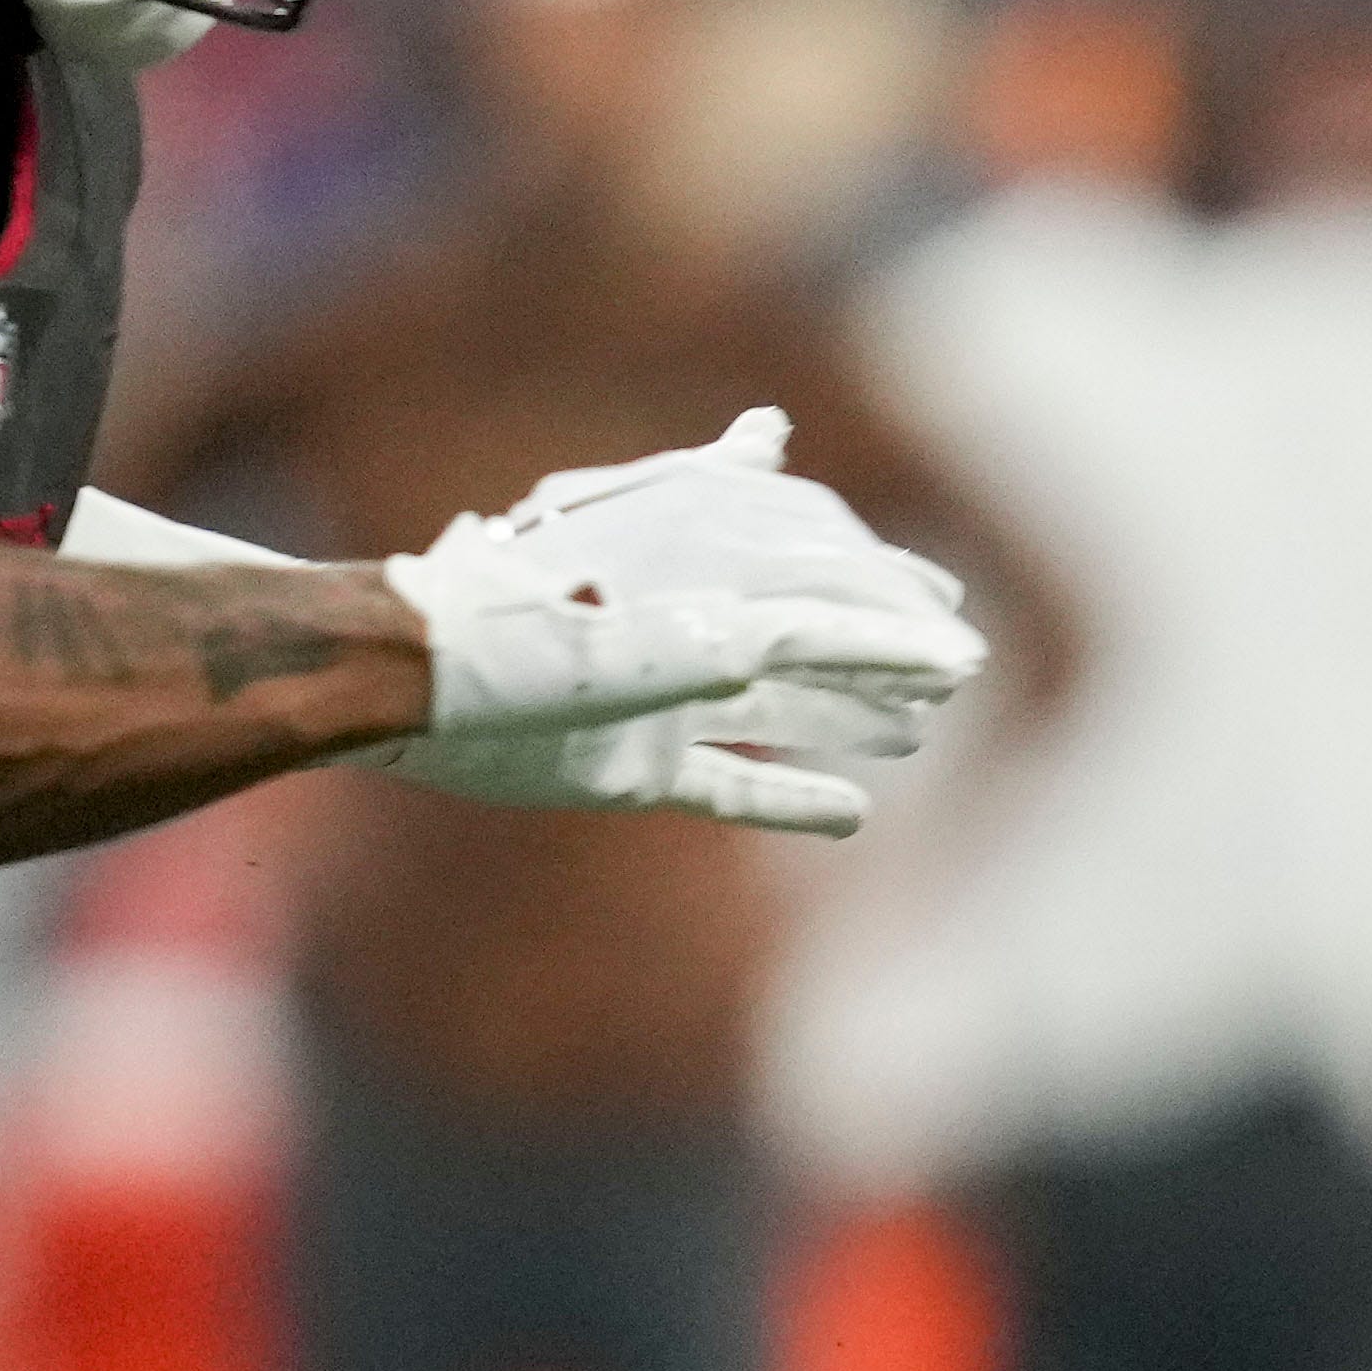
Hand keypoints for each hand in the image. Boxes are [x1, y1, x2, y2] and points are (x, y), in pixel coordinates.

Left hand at [384, 410, 987, 833]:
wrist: (418, 677)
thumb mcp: (699, 603)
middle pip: (803, 636)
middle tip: (953, 674)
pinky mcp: (626, 767)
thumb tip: (927, 632)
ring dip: (849, 719)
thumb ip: (815, 620)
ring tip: (915, 735)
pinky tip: (851, 815)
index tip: (952, 620)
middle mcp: (682, 621)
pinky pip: (728, 787)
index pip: (817, 566)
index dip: (889, 594)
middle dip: (877, 651)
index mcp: (697, 554)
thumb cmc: (551, 612)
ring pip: (776, 711)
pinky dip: (790, 800)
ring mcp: (656, 699)